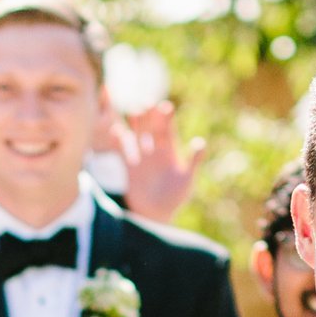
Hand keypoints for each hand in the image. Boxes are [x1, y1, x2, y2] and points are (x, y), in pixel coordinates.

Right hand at [115, 99, 205, 223]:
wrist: (156, 214)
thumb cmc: (175, 197)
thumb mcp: (187, 180)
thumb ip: (194, 161)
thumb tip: (200, 141)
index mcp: (170, 151)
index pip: (168, 129)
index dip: (166, 117)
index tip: (164, 106)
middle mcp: (155, 149)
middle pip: (151, 127)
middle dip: (149, 115)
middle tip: (146, 102)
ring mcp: (141, 156)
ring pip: (137, 134)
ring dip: (135, 123)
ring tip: (133, 110)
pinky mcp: (128, 165)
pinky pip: (122, 149)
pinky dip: (118, 140)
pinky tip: (115, 131)